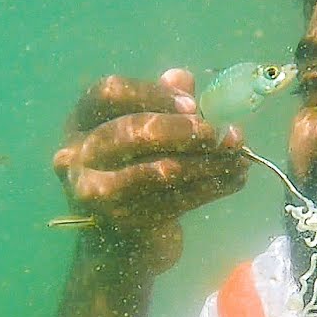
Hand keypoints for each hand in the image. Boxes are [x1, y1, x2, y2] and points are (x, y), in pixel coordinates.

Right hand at [52, 68, 247, 274]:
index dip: (155, 93)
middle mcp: (78, 155)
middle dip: (183, 130)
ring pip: (160, 170)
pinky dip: (214, 186)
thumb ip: (161, 100)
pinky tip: (236, 177)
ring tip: (238, 154)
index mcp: (81, 120)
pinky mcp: (127, 221)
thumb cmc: (135, 165)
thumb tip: (183, 79)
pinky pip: (179, 199)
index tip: (193, 103)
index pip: (110, 92)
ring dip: (208, 161)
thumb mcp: (142, 128)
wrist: (120, 237)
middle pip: (131, 132)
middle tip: (216, 132)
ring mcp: (98, 192)